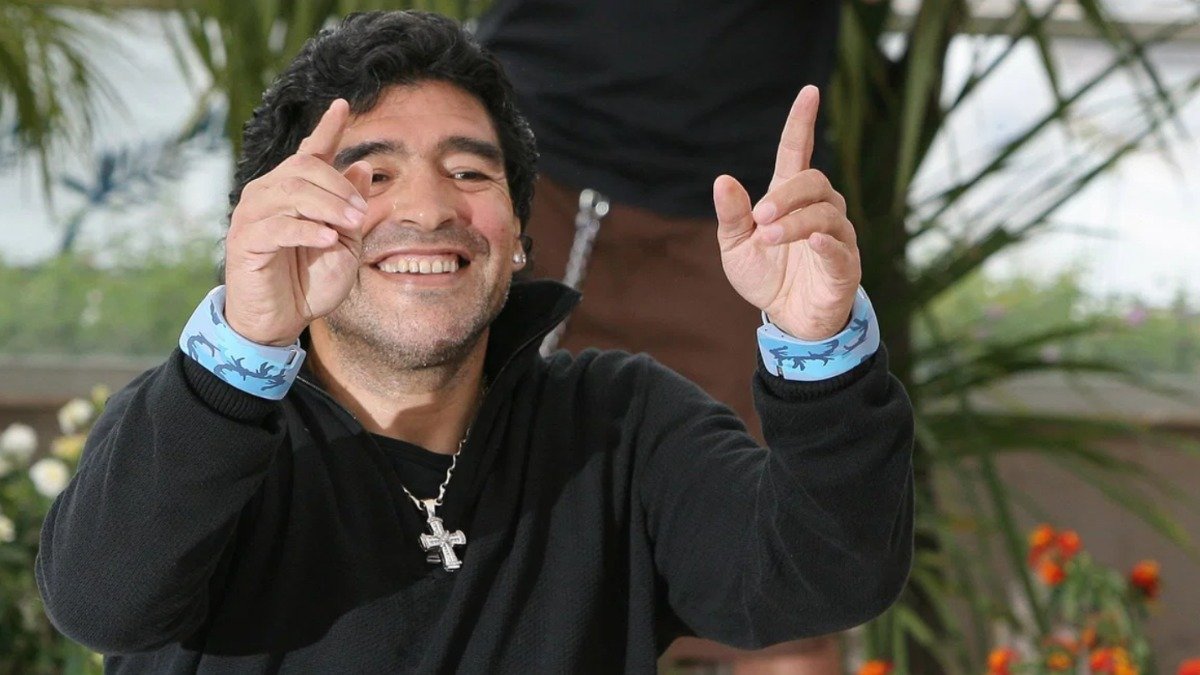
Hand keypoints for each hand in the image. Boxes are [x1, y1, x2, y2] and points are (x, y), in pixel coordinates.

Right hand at [224, 99, 373, 345]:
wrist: (280, 321)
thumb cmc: (310, 283)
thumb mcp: (344, 244)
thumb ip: (350, 207)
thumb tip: (360, 165)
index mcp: (294, 192)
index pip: (310, 152)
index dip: (326, 128)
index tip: (342, 104)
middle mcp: (269, 194)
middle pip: (304, 167)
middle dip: (338, 187)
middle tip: (361, 215)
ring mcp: (253, 215)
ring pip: (291, 191)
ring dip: (327, 207)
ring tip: (349, 227)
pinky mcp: (245, 240)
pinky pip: (277, 225)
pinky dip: (307, 230)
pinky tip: (327, 239)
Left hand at [713, 86, 860, 340]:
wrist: (787, 319)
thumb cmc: (766, 275)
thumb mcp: (736, 246)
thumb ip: (732, 215)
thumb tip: (722, 180)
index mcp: (789, 199)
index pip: (798, 152)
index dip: (802, 123)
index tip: (808, 92)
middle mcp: (820, 210)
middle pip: (813, 182)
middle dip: (785, 195)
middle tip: (759, 217)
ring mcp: (837, 237)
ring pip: (825, 214)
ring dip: (795, 222)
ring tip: (768, 237)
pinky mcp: (845, 267)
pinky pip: (840, 249)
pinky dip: (827, 243)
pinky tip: (813, 241)